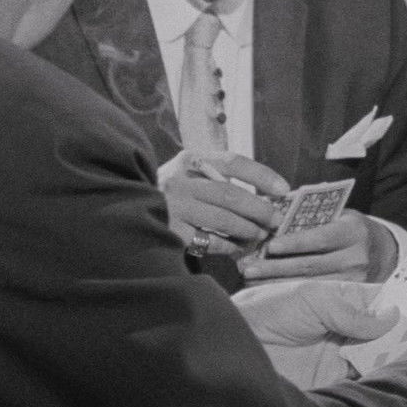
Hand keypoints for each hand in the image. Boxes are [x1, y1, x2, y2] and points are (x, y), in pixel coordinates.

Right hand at [159, 150, 287, 255]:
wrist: (123, 205)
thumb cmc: (166, 191)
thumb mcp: (185, 173)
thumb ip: (215, 177)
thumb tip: (262, 194)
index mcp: (188, 159)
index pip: (233, 161)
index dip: (262, 175)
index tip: (283, 189)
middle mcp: (179, 180)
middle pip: (231, 194)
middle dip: (260, 209)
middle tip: (276, 220)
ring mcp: (173, 207)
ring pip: (222, 219)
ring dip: (247, 229)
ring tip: (260, 234)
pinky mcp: (169, 232)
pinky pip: (207, 241)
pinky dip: (227, 245)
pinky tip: (237, 247)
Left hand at [231, 277, 397, 388]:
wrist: (232, 347)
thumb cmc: (268, 311)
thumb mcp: (313, 299)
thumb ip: (353, 310)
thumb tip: (393, 316)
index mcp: (341, 300)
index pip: (380, 301)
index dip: (402, 303)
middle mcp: (344, 328)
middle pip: (385, 332)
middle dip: (405, 333)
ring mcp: (340, 356)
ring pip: (378, 357)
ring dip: (395, 357)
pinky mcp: (331, 383)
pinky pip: (363, 383)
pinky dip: (379, 381)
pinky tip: (394, 377)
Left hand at [242, 209, 397, 283]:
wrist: (385, 253)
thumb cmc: (351, 229)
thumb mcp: (340, 215)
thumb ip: (313, 215)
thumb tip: (274, 210)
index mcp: (354, 231)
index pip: (321, 238)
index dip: (295, 243)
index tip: (270, 245)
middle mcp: (356, 257)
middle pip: (310, 265)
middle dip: (275, 267)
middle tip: (248, 267)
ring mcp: (354, 280)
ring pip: (309, 284)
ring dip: (276, 283)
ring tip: (251, 280)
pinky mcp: (348, 295)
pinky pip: (315, 295)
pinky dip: (289, 292)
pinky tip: (268, 290)